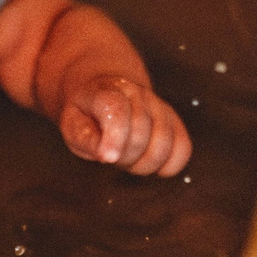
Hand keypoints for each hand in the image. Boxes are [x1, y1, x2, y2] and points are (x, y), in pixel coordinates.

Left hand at [60, 75, 192, 176]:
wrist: (105, 95)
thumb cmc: (87, 116)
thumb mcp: (72, 124)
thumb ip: (84, 138)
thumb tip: (106, 155)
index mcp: (107, 91)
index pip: (117, 110)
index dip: (115, 137)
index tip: (108, 158)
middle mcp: (138, 94)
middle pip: (141, 134)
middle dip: (124, 156)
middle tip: (111, 155)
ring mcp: (159, 106)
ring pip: (163, 144)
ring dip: (143, 163)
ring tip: (128, 158)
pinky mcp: (175, 121)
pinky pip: (183, 150)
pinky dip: (167, 166)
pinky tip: (148, 161)